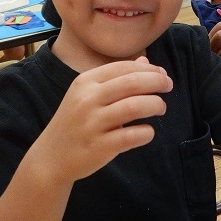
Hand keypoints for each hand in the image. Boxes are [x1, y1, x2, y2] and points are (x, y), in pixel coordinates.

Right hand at [30, 57, 171, 185]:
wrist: (51, 157)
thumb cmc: (76, 121)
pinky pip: (132, 135)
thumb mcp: (88, 94)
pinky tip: (148, 132)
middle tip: (168, 86)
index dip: (149, 69)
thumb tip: (146, 62)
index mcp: (85, 82)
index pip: (123, 67)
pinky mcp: (99, 147)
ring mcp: (92, 123)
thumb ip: (116, 78)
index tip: (163, 74)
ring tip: (161, 108)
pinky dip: (146, 132)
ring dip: (155, 104)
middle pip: (132, 82)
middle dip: (157, 81)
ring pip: (134, 106)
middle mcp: (87, 100)